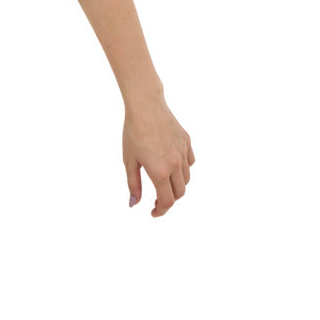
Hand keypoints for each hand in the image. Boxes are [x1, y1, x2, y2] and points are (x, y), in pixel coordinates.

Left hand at [122, 93, 194, 217]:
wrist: (146, 107)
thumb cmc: (133, 134)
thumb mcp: (129, 162)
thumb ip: (133, 185)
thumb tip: (134, 204)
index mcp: (159, 171)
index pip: (167, 201)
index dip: (161, 211)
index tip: (154, 213)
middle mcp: (175, 164)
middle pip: (179, 193)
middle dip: (169, 201)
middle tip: (156, 201)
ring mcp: (183, 153)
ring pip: (186, 179)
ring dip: (176, 186)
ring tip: (163, 184)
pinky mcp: (187, 142)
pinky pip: (190, 163)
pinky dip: (183, 171)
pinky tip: (171, 168)